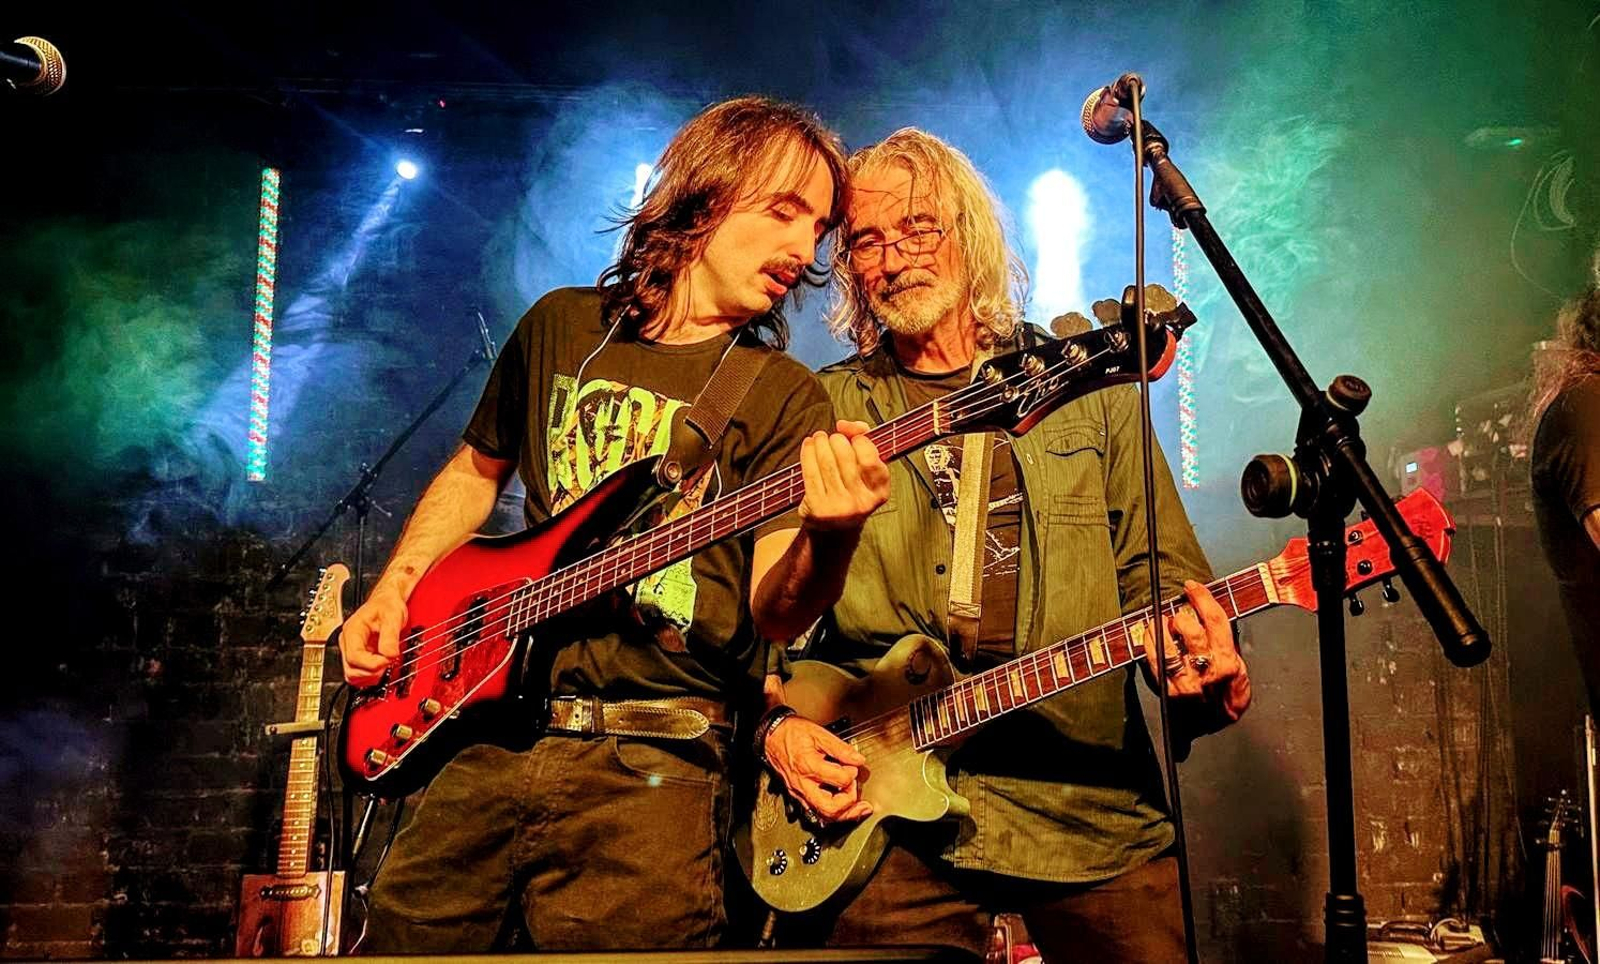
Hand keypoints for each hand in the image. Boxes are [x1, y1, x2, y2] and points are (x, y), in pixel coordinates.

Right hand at [337, 583, 407, 686]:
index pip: (354, 657)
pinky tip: (382, 667)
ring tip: (386, 664)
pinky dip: (371, 676)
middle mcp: (348, 642)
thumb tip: (390, 654)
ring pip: (353, 676)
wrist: (387, 602)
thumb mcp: (393, 616)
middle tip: (388, 662)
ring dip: (371, 676)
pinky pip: (359, 675)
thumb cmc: (387, 605)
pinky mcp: (358, 656)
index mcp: (352, 631)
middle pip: (351, 670)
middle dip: (372, 671)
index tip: (388, 659)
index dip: (372, 663)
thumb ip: (390, 637)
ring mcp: (351, 650)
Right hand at [764, 715, 873, 824]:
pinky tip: (842, 808)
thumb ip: (840, 748)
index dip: (852, 773)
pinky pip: (816, 811)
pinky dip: (832, 813)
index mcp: (809, 766)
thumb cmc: (791, 733)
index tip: (853, 765)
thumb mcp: (818, 734)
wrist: (771, 737)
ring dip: (844, 814)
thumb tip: (857, 759)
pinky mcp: (797, 795)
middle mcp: (803, 784)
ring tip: (859, 809)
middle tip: (857, 792)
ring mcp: (799, 792)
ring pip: (823, 815)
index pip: (840, 780)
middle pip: (830, 807)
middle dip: (849, 802)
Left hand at [797, 420, 889, 531]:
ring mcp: (839, 508)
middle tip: (830, 437)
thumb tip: (845, 425)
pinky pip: (810, 473)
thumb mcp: (865, 471)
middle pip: (846, 457)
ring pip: (827, 463)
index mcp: (879, 492)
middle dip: (836, 440)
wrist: (833, 528)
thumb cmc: (850, 490)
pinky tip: (808, 446)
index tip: (852, 436)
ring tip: (818, 438)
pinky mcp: (819, 508)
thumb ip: (863, 441)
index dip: (860, 441)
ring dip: (820, 443)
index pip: (870, 459)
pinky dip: (808, 454)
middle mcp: (862, 503)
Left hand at [1140, 580, 1251, 724]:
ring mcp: (1185, 682)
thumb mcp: (1239, 669)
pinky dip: (1149, 642)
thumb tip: (1206, 615)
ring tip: (1161, 620)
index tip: (1192, 587)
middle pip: (1190, 629)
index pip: (1216, 620)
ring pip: (1168, 644)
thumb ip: (1225, 644)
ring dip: (1161, 625)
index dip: (1202, 598)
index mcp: (1228, 661)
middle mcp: (1207, 671)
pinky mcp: (1167, 690)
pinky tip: (1150, 633)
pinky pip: (1154, 660)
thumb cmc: (1227, 697)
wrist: (1215, 727)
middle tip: (1177, 611)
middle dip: (1180, 613)